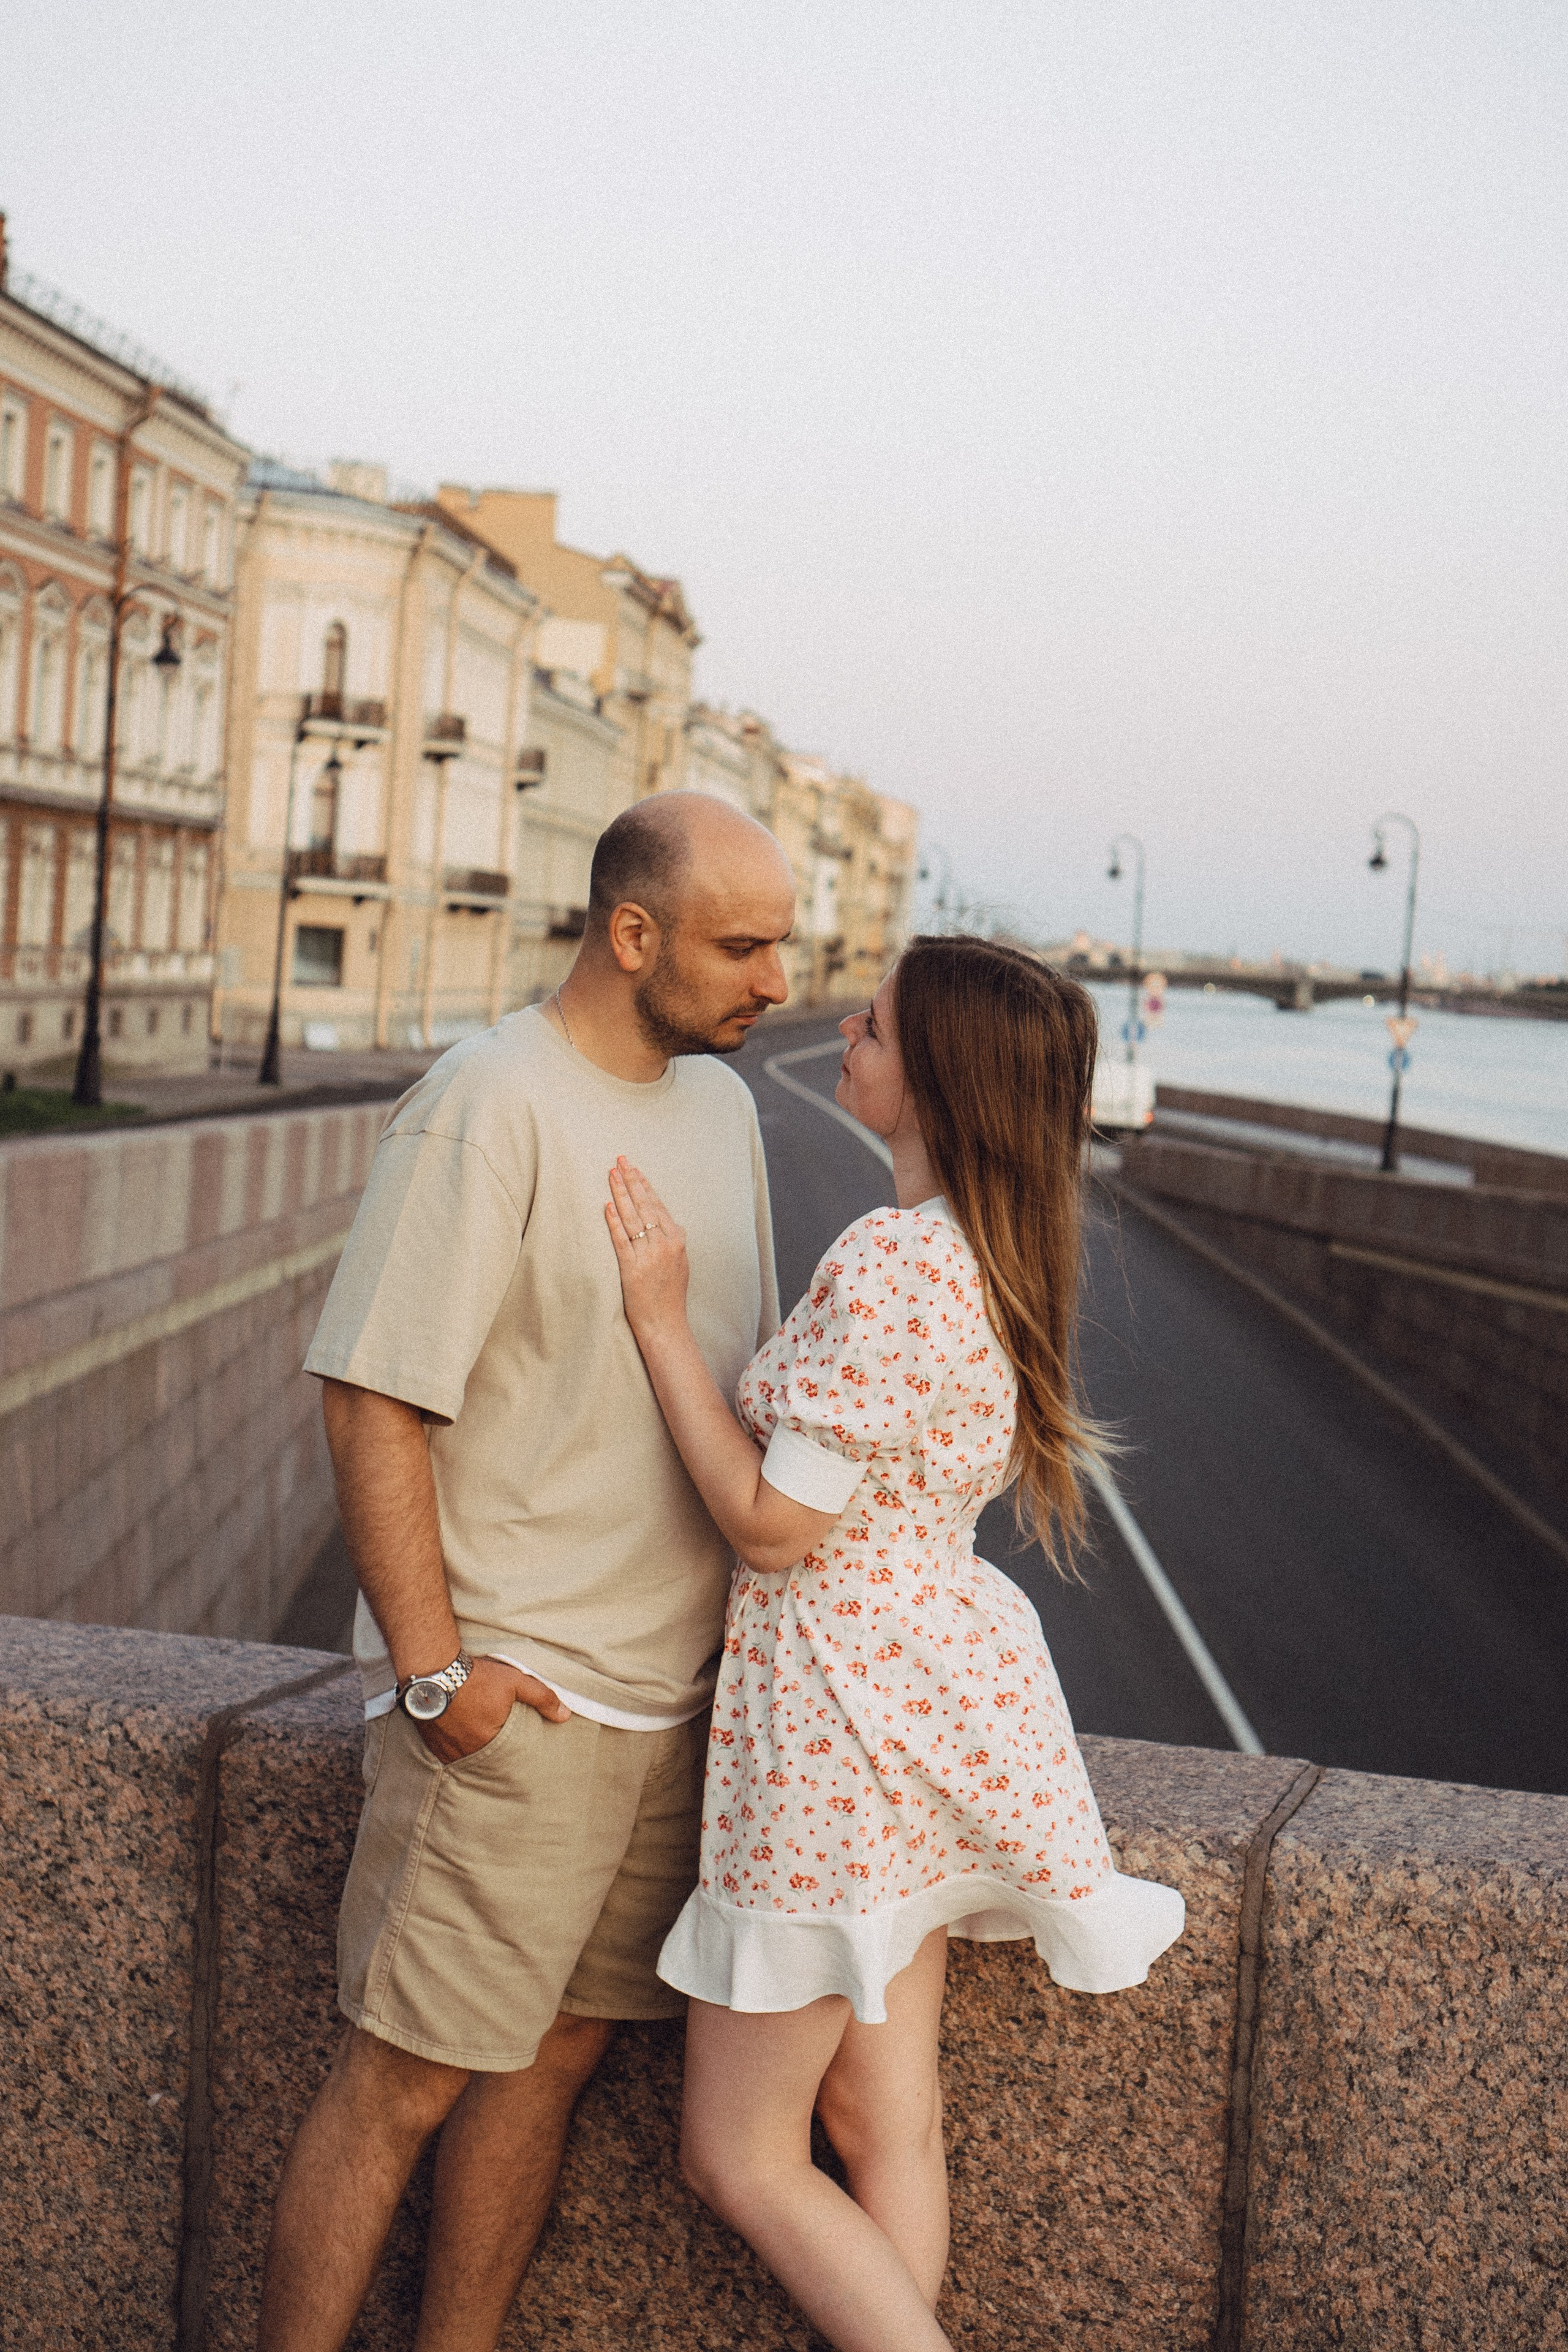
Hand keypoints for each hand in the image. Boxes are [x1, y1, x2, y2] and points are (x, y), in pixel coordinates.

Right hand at [416, 1654, 569, 1763]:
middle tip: (492, 1739)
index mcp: (489, 1741)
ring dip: (470, 1748)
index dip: (510, 1749)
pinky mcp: (430, 1743)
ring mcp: (445, 1749)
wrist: (432, 1669)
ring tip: (474, 1734)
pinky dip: (452, 1745)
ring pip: (463, 1756)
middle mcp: (466, 1751)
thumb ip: (541, 1698)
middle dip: (490, 1750)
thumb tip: (565, 1715)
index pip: (506, 1755)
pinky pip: (445, 1752)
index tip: (512, 1744)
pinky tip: (455, 1732)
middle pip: (484, 1757)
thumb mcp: (514, 1681)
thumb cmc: (475, 1676)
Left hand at [605, 1158, 689, 1338]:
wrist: (665, 1323)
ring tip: (611, 1175)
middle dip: (631, 1180)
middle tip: (620, 1160)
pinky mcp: (632, 1268)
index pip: (657, 1205)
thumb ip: (670, 1240)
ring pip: (632, 1218)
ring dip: (620, 1194)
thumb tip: (659, 1221)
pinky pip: (621, 1240)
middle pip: (645, 1205)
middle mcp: (664, 1244)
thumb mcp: (679, 1262)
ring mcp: (649, 1255)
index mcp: (677, 1239)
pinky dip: (613, 1222)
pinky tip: (606, 1207)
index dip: (644, 1185)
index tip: (634, 1168)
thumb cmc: (669, 1294)